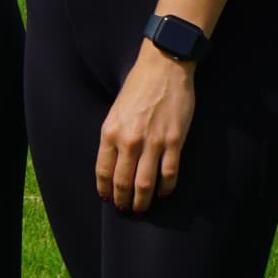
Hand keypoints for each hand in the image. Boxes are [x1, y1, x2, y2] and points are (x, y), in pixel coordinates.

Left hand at [96, 43, 196, 212]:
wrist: (163, 67)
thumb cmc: (138, 87)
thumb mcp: (116, 111)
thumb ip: (114, 136)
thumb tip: (115, 162)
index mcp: (110, 131)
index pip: (103, 170)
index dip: (105, 188)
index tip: (107, 198)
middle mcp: (128, 140)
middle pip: (123, 181)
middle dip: (123, 200)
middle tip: (125, 210)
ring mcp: (152, 142)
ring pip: (145, 184)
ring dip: (143, 201)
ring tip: (142, 210)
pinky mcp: (174, 141)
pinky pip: (169, 174)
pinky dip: (166, 188)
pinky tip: (163, 194)